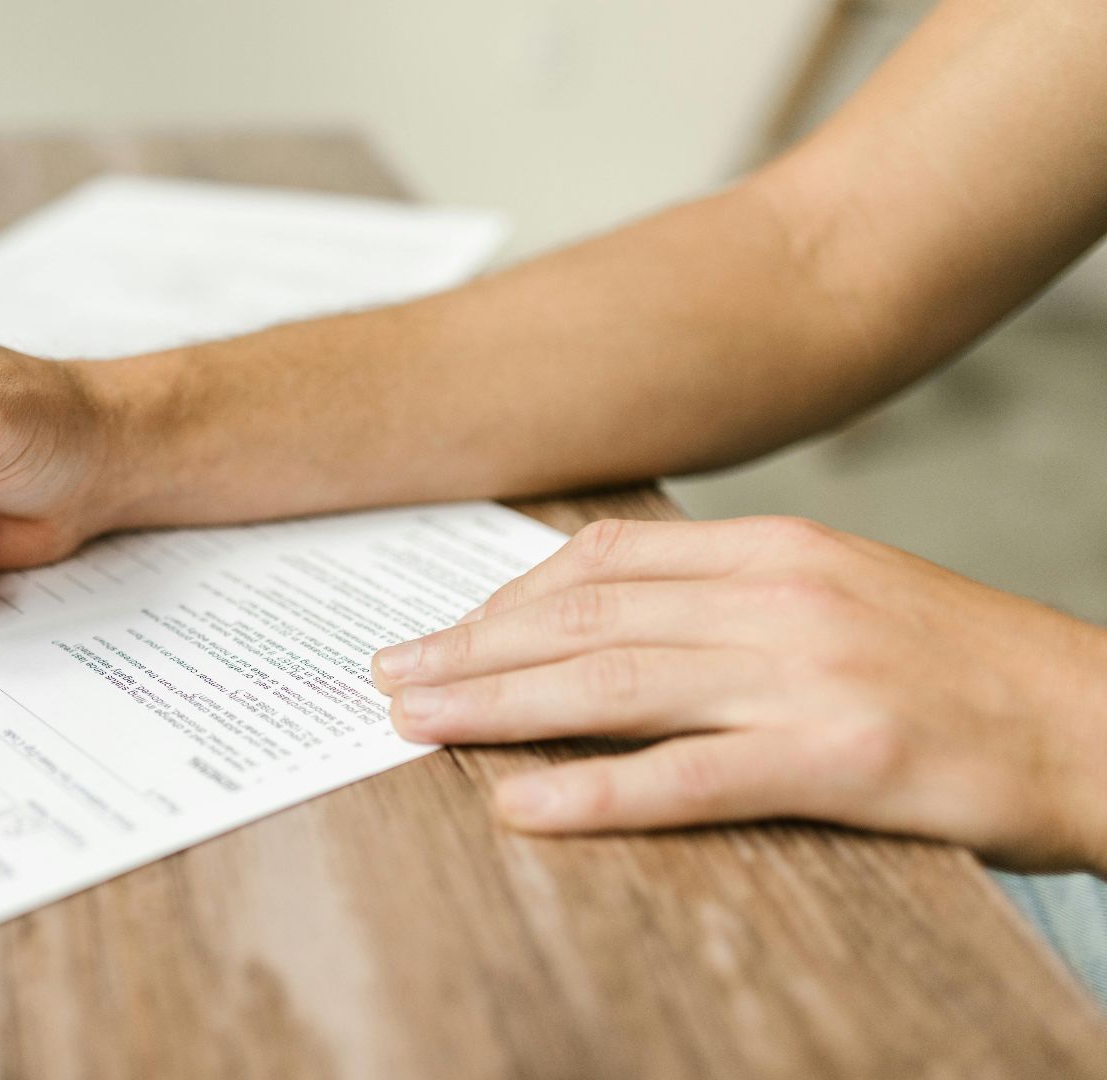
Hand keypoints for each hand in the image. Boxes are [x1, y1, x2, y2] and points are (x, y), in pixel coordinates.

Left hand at [370, 516, 1106, 873]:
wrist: (1106, 722)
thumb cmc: (964, 669)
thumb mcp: (842, 594)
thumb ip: (731, 596)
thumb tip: (611, 617)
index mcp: (776, 548)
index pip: (605, 561)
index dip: (505, 599)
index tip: (441, 630)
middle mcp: (781, 594)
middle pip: (587, 618)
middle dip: (472, 649)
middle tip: (388, 678)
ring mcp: (809, 672)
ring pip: (615, 683)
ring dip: (498, 706)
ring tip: (413, 724)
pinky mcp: (843, 755)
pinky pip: (690, 777)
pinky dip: (597, 792)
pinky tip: (524, 806)